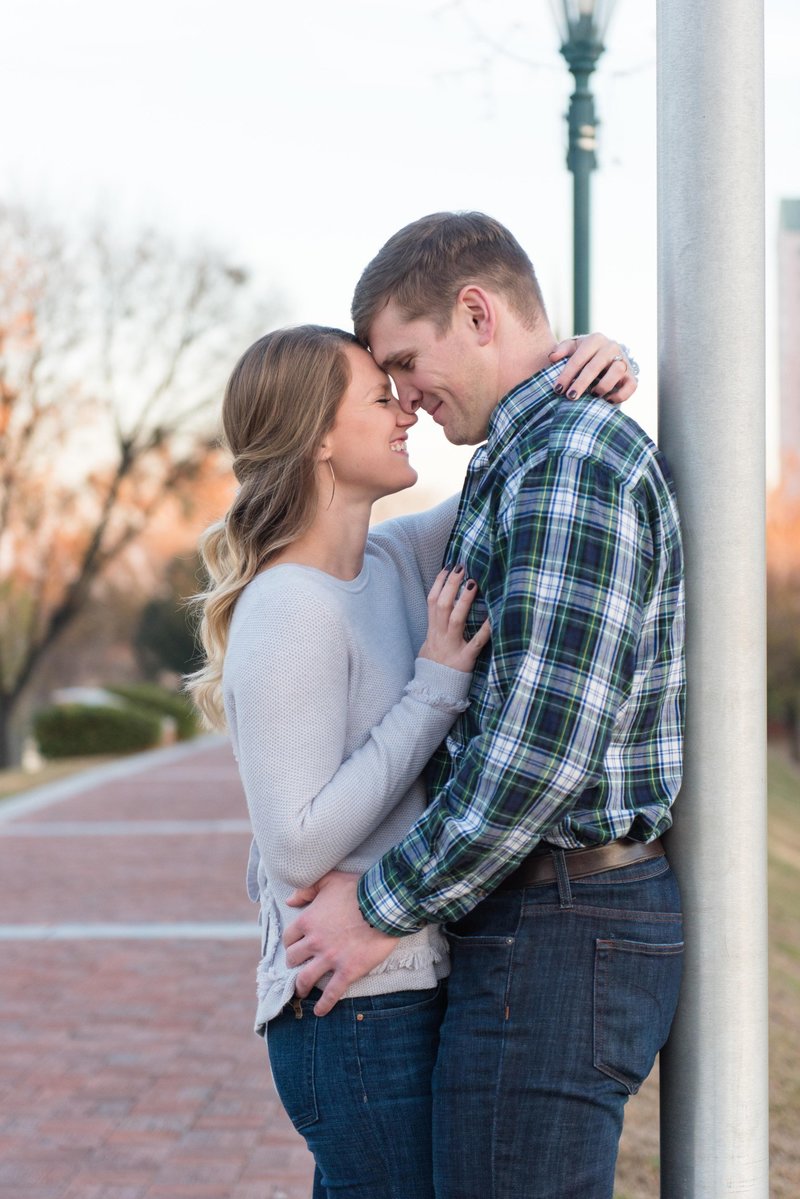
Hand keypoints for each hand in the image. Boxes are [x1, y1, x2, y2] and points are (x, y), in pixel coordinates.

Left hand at [283, 871, 398, 1015]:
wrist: (383, 905)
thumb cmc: (358, 889)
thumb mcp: (329, 880)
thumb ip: (307, 889)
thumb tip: (290, 900)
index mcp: (308, 921)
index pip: (289, 937)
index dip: (291, 943)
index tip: (295, 947)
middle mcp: (314, 942)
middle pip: (293, 959)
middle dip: (293, 964)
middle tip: (298, 968)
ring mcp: (330, 958)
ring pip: (305, 979)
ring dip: (301, 987)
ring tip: (302, 992)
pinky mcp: (347, 971)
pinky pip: (331, 993)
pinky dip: (324, 1005)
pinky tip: (320, 1011)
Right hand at [418, 565, 490, 671]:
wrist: (433, 691)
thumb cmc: (435, 666)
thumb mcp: (429, 644)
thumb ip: (436, 626)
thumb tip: (442, 607)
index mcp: (432, 631)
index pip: (432, 601)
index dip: (438, 583)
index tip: (448, 567)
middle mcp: (440, 636)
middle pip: (442, 605)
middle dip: (451, 584)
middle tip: (462, 567)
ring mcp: (452, 647)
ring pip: (456, 619)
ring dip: (463, 600)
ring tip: (473, 583)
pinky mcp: (465, 659)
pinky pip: (476, 643)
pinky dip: (485, 630)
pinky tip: (494, 618)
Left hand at [550, 333, 638, 404]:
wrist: (608, 357)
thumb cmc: (586, 354)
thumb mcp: (574, 347)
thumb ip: (562, 350)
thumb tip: (552, 357)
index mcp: (595, 340)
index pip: (578, 358)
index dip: (567, 375)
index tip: (557, 389)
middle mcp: (611, 348)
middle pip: (595, 366)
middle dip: (581, 383)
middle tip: (570, 397)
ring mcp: (624, 361)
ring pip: (616, 373)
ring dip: (602, 387)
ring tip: (592, 395)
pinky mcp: (632, 376)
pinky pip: (631, 386)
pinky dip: (620, 395)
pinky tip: (607, 401)